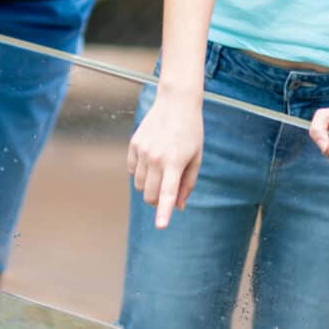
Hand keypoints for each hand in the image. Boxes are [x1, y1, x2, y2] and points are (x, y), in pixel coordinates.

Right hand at [127, 90, 202, 228]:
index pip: (168, 193)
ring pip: (139, 185)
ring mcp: (142, 150)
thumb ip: (187, 184)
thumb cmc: (191, 132)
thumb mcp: (196, 158)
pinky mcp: (133, 144)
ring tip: (161, 170)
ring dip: (149, 186)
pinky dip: (140, 172)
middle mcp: (156, 157)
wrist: (176, 102)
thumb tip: (178, 207)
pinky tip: (151, 160)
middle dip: (157, 201)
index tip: (161, 226)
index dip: (164, 212)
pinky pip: (132, 170)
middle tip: (167, 190)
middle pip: (150, 195)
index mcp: (175, 162)